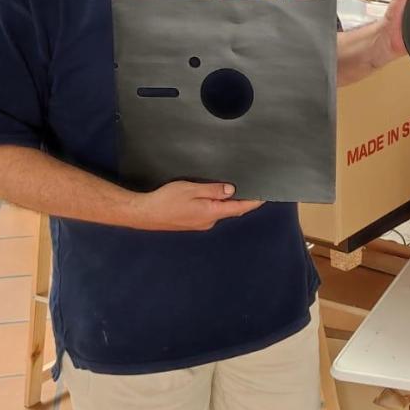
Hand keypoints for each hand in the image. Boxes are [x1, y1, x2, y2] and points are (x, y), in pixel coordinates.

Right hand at [130, 181, 262, 230]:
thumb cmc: (166, 200)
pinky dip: (215, 204)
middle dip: (241, 200)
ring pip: (219, 210)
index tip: (265, 196)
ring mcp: (200, 223)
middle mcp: (209, 221)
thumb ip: (212, 190)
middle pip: (230, 210)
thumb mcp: (191, 189)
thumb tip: (231, 190)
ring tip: (232, 188)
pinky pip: (209, 212)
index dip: (253, 202)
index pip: (239, 208)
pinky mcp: (192, 222)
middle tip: (251, 187)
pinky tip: (212, 196)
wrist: (145, 214)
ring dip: (226, 201)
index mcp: (211, 212)